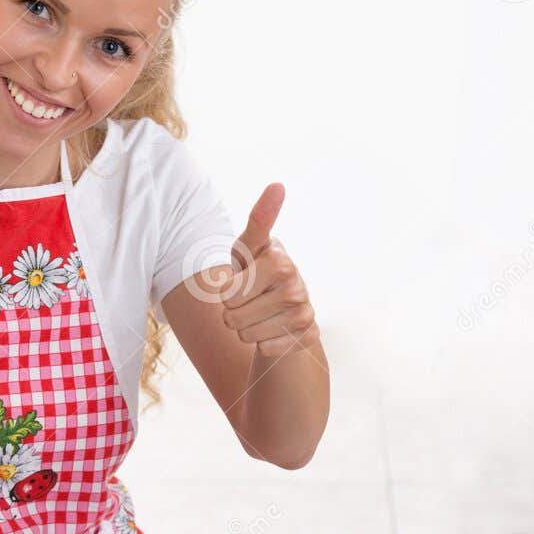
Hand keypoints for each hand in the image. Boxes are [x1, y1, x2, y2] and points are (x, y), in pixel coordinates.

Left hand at [222, 183, 320, 358]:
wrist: (283, 308)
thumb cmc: (257, 271)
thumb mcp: (249, 247)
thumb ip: (258, 220)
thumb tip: (278, 185)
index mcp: (280, 260)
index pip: (227, 292)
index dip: (227, 290)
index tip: (244, 279)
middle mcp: (296, 287)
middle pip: (232, 316)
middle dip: (233, 311)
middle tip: (250, 299)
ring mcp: (303, 314)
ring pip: (245, 334)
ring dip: (245, 327)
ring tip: (260, 313)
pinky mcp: (306, 337)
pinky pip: (263, 349)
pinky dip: (262, 342)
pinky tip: (273, 329)